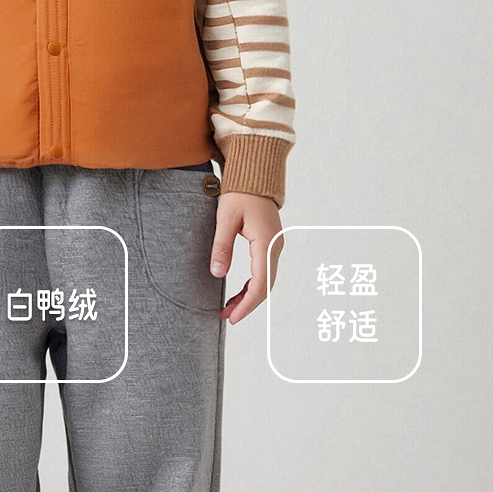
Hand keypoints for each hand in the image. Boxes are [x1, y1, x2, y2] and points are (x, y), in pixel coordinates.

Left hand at [210, 192, 284, 323]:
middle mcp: (275, 247)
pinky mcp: (270, 244)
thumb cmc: (240, 194)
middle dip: (247, 304)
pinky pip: (264, 271)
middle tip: (227, 316)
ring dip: (249, 295)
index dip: (247, 303)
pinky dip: (252, 284)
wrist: (255, 176)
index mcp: (266, 243)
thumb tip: (217, 274)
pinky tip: (238, 292)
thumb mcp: (225, 219)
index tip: (233, 317)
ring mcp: (275, 246)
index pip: (260, 283)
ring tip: (229, 307)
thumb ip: (221, 247)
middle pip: (265, 286)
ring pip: (266, 280)